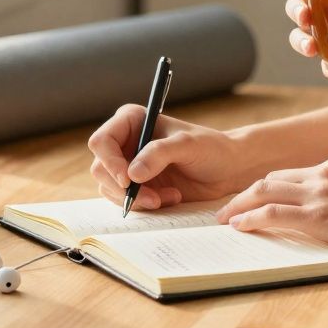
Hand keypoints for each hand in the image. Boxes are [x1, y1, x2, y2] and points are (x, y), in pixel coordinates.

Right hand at [87, 105, 247, 209]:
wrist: (227, 169)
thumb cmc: (211, 148)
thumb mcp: (187, 145)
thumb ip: (159, 154)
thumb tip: (132, 174)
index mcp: (131, 121)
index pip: (102, 141)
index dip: (110, 162)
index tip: (129, 180)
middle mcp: (125, 142)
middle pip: (101, 169)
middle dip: (124, 188)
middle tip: (153, 198)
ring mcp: (129, 165)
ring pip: (110, 188)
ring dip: (137, 199)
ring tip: (169, 196)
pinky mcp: (137, 186)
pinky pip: (126, 201)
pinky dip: (145, 205)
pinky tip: (170, 197)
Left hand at [214, 155, 327, 259]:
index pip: (291, 173)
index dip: (267, 187)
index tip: (253, 198)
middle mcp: (325, 172)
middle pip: (271, 178)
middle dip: (246, 194)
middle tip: (228, 209)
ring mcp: (321, 192)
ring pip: (265, 192)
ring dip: (239, 205)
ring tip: (224, 219)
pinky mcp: (320, 216)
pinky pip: (275, 213)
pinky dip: (252, 218)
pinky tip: (240, 226)